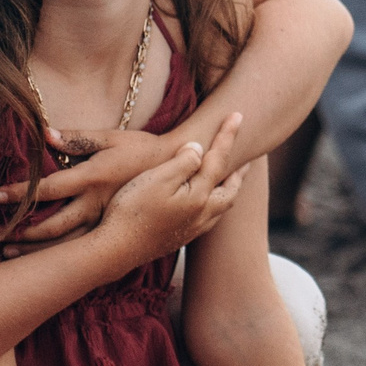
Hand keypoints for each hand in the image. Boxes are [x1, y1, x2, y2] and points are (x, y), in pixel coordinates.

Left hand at [0, 127, 183, 242]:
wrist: (180, 171)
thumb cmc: (142, 149)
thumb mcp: (112, 137)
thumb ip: (79, 137)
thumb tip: (45, 133)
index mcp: (92, 178)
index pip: (49, 189)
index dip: (21, 194)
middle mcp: (96, 204)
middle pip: (53, 227)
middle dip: (24, 235)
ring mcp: (107, 221)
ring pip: (67, 244)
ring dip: (38, 252)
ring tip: (11, 255)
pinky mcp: (114, 230)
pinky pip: (84, 248)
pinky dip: (61, 256)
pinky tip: (45, 261)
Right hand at [92, 114, 246, 265]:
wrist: (116, 250)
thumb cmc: (133, 210)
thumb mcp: (157, 178)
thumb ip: (183, 162)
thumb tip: (200, 149)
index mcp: (200, 196)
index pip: (219, 159)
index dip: (228, 136)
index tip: (238, 114)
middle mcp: (203, 214)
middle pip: (231, 190)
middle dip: (240, 172)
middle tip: (249, 158)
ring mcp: (193, 229)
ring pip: (222, 207)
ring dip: (230, 190)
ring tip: (231, 179)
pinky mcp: (181, 239)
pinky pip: (210, 219)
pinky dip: (215, 205)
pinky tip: (205, 205)